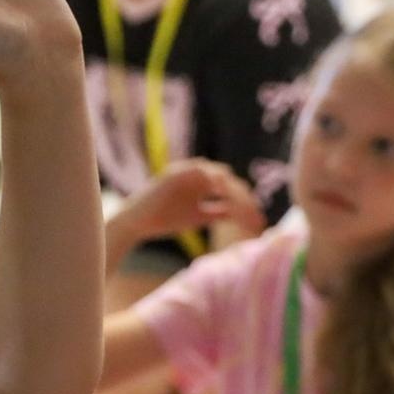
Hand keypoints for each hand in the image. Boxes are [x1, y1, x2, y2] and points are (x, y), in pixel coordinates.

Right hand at [115, 160, 263, 245]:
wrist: (137, 224)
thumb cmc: (164, 220)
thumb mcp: (198, 217)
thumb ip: (217, 212)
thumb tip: (238, 214)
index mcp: (204, 184)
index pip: (231, 190)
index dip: (246, 205)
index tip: (257, 222)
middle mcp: (198, 175)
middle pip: (230, 182)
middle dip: (244, 200)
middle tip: (254, 218)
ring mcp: (187, 171)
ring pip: (219, 174)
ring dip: (232, 190)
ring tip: (241, 209)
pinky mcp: (176, 172)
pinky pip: (200, 169)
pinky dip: (212, 178)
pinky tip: (222, 194)